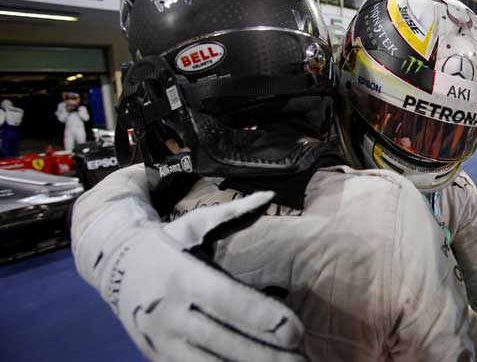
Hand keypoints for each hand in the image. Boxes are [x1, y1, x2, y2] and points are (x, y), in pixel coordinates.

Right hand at [75, 191, 306, 361]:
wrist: (111, 265)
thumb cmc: (164, 242)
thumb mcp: (194, 224)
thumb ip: (234, 213)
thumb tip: (269, 196)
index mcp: (181, 274)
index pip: (226, 300)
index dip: (261, 318)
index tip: (295, 332)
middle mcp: (169, 310)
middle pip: (223, 341)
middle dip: (264, 355)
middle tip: (300, 361)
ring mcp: (159, 339)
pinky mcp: (155, 356)